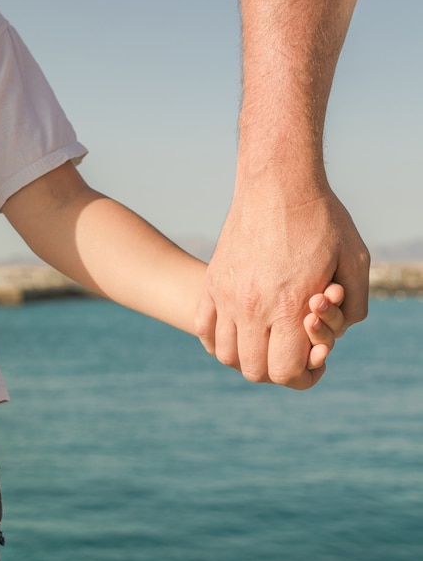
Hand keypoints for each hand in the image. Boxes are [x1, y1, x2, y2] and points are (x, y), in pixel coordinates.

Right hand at [195, 181, 368, 388]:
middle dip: (277, 371)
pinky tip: (236, 330)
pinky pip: (203, 328)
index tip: (314, 363)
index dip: (303, 377)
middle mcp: (252, 306)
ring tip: (265, 341)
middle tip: (292, 353)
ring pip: (226, 354)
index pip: (284, 372)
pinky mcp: (212, 280)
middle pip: (254, 370)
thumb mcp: (356, 261)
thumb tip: (335, 335)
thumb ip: (353, 308)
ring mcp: (226, 294)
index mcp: (289, 306)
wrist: (278, 183)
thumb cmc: (321, 219)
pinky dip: (218, 340)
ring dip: (247, 358)